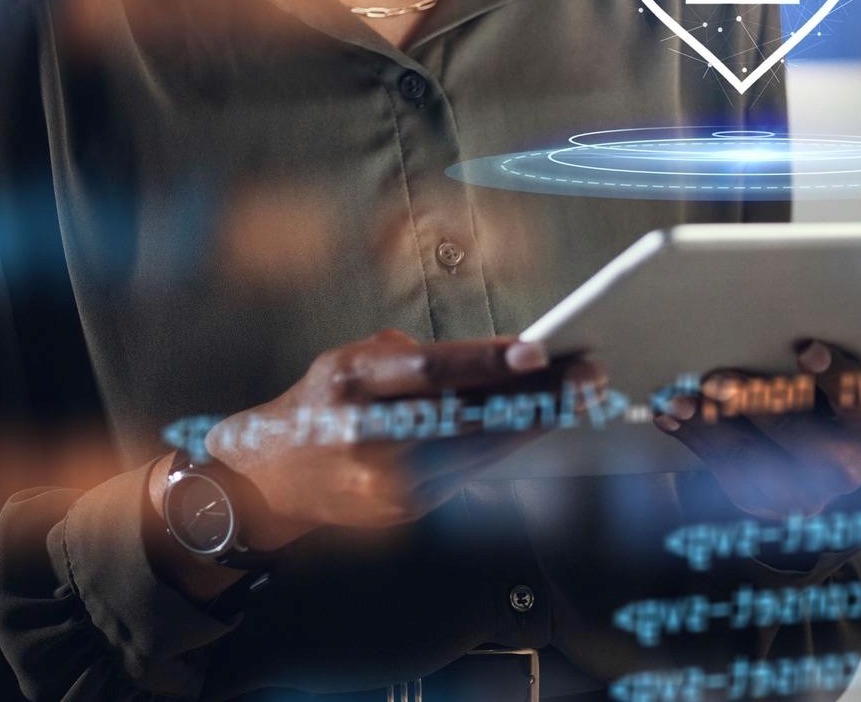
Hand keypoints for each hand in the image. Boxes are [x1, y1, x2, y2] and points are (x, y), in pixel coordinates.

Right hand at [201, 328, 608, 550]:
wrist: (271, 478)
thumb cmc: (323, 401)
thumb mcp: (351, 360)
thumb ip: (413, 359)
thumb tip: (497, 359)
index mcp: (348, 381)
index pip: (427, 370)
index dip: (484, 360)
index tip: (537, 348)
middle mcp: (365, 435)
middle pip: (464, 415)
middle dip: (533, 396)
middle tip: (589, 375)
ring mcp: (385, 482)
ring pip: (477, 450)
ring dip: (536, 423)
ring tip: (582, 397)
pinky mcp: (404, 511)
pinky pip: (468, 473)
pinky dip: (507, 447)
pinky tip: (544, 426)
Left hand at [652, 338, 860, 519]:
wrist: (807, 462)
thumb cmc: (812, 400)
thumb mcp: (822, 382)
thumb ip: (804, 363)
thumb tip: (757, 327)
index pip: (857, 401)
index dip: (834, 376)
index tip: (806, 349)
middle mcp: (843, 466)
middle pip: (796, 433)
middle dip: (751, 404)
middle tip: (714, 382)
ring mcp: (803, 494)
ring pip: (750, 457)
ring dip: (705, 425)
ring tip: (675, 401)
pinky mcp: (764, 504)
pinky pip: (722, 470)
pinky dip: (693, 439)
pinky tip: (670, 418)